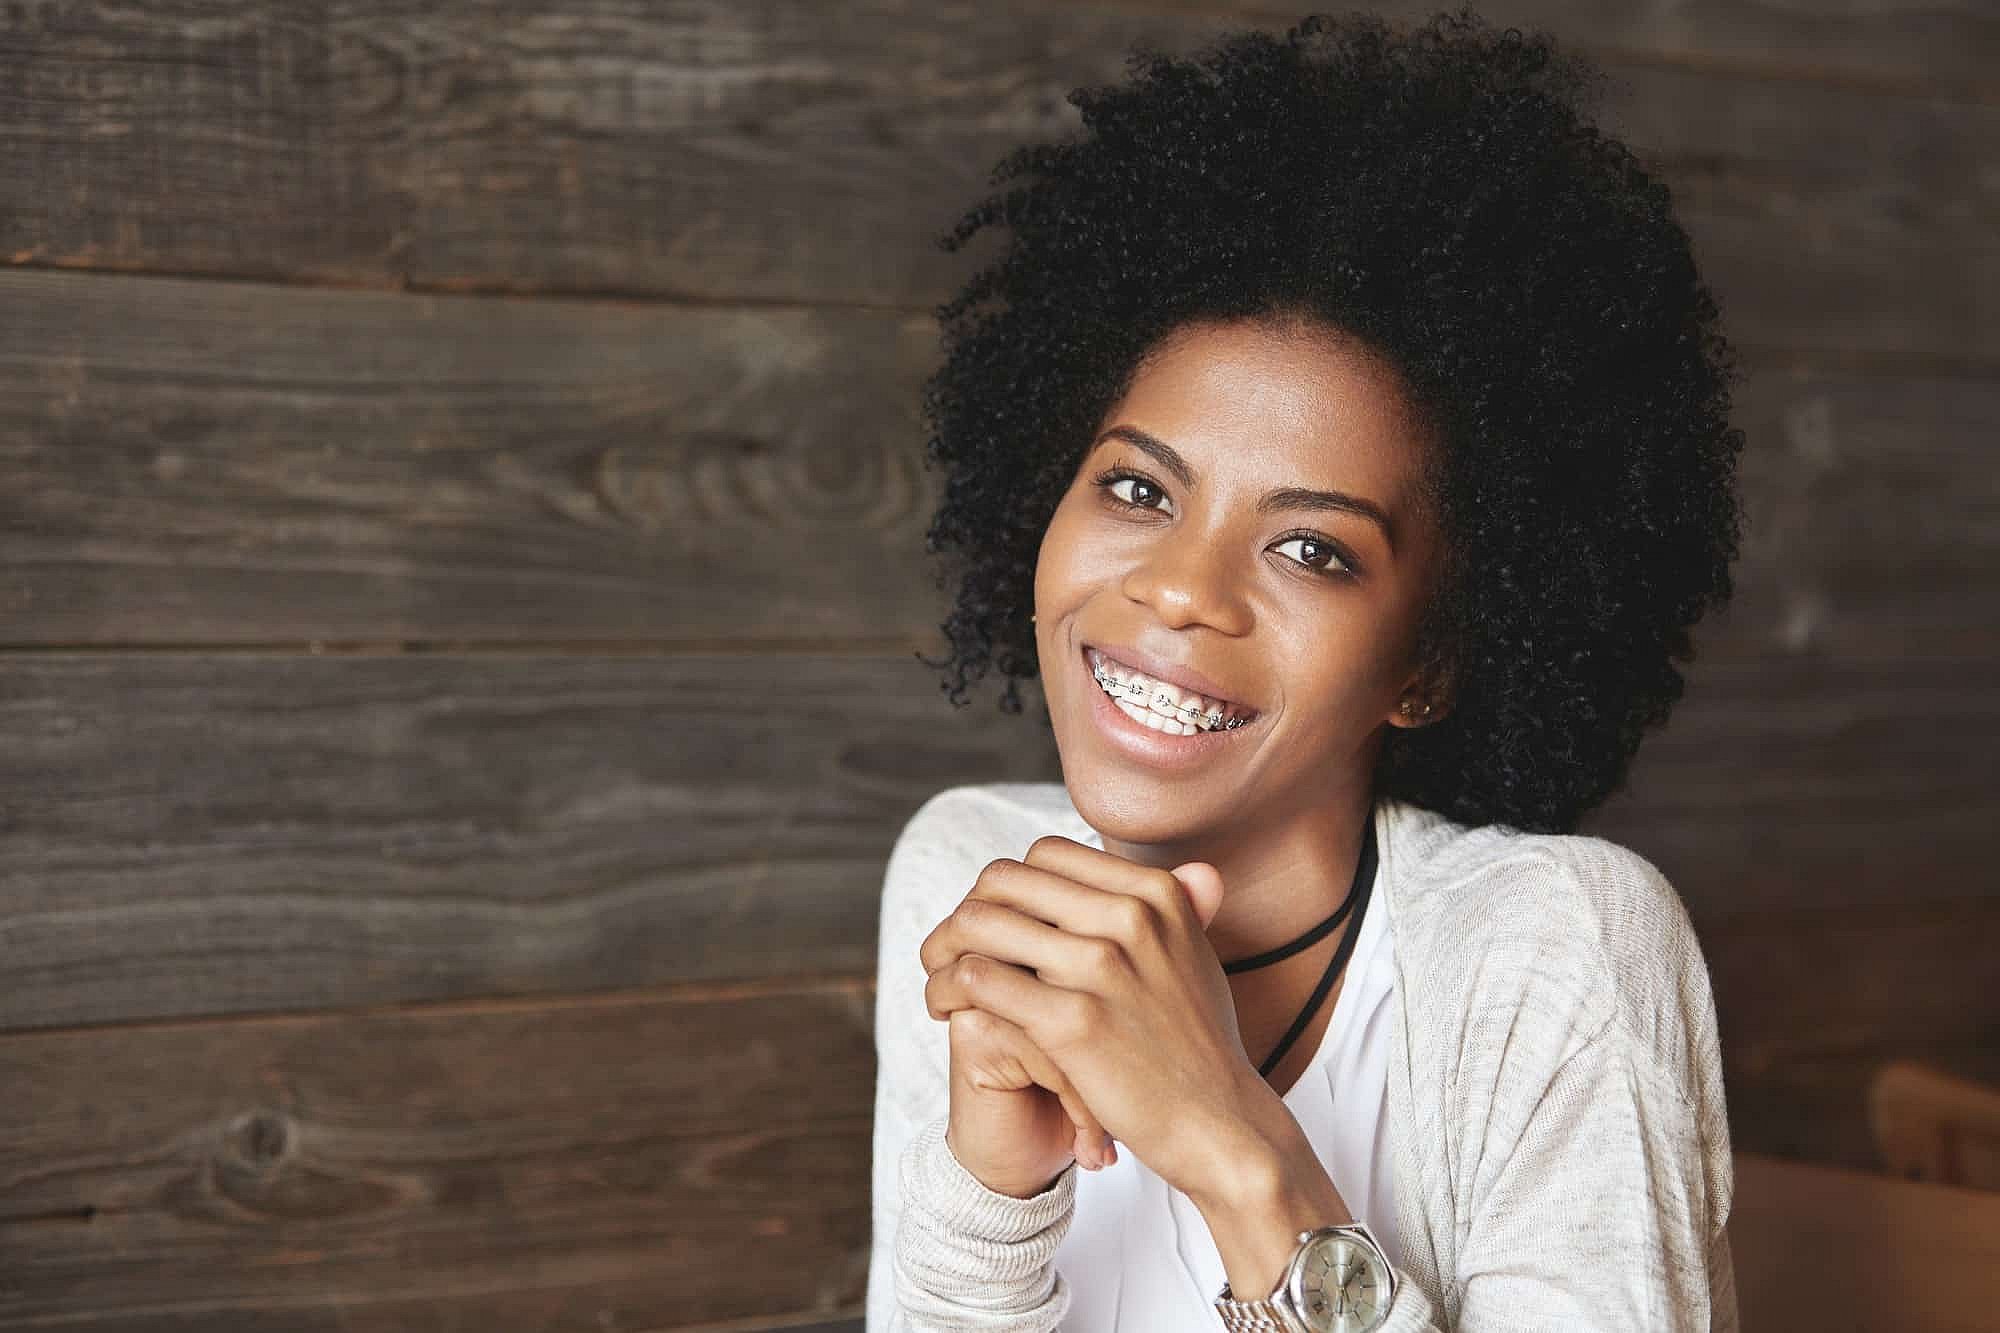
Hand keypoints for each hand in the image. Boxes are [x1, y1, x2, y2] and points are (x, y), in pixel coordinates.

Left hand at [920, 835, 1251, 1198]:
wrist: (1219, 1125)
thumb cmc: (1201, 1046)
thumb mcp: (1201, 958)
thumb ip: (1184, 908)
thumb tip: (1194, 869)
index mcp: (1156, 893)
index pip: (1046, 855)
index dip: (1006, 886)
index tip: (992, 920)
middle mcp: (1131, 917)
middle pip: (1005, 881)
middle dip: (965, 910)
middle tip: (947, 948)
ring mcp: (1101, 967)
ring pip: (979, 923)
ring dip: (943, 950)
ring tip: (938, 979)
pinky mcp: (1072, 1021)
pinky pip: (978, 979)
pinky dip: (946, 989)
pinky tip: (945, 1010)